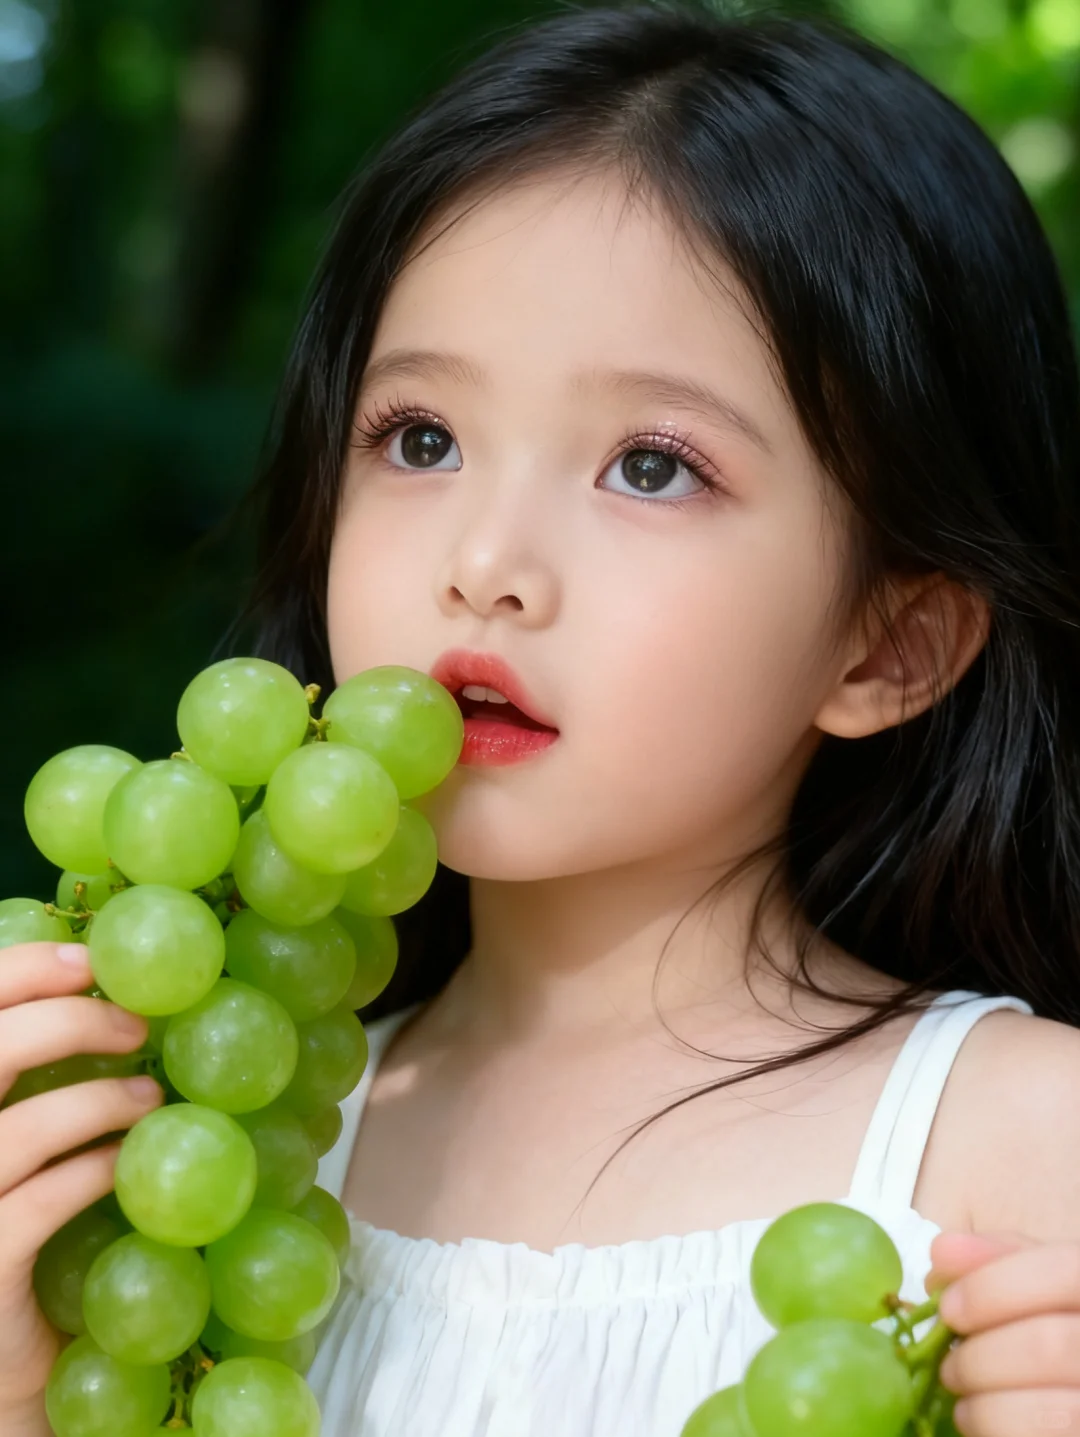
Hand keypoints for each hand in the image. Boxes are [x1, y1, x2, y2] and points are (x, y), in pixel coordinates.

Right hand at [0, 940, 162, 1423]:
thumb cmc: (14, 1231)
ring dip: (96, 1101)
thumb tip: (108, 994)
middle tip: (133, 1024)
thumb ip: (32, 1080)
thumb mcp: (16, 1141)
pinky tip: (130, 1161)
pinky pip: (39, 1203)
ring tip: (149, 1095)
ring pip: (16, 1132)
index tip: (89, 961)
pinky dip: (94, 1170)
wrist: (13, 1360)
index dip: (19, 971)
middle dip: (64, 1020)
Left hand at [926, 1229, 1079, 1434]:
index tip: (948, 1309)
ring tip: (961, 1394)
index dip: (994, 1289)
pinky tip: (976, 1419)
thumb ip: (995, 1259)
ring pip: (1055, 1411)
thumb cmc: (1044, 1318)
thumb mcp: (1033, 1278)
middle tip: (948, 1365)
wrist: (1063, 1379)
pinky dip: (997, 1430)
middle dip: (981, 1357)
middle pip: (1051, 1346)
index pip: (1063, 1274)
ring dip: (988, 1404)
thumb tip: (943, 1252)